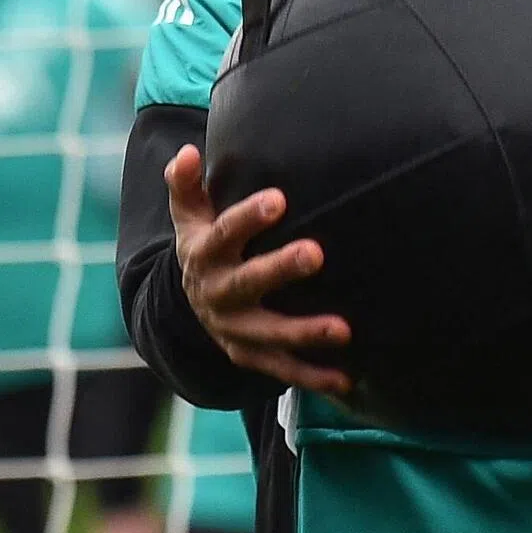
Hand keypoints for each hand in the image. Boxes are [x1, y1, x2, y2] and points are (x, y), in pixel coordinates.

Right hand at [167, 144, 352, 395]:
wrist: (186, 305)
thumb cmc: (204, 243)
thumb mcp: (189, 215)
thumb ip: (185, 184)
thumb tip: (186, 152)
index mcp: (204, 254)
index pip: (225, 233)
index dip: (249, 217)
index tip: (280, 198)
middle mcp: (217, 294)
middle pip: (248, 282)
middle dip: (281, 268)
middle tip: (316, 253)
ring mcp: (233, 329)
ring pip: (269, 334)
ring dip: (305, 333)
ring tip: (343, 329)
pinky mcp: (249, 355)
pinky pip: (281, 370)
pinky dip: (313, 376)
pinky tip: (346, 380)